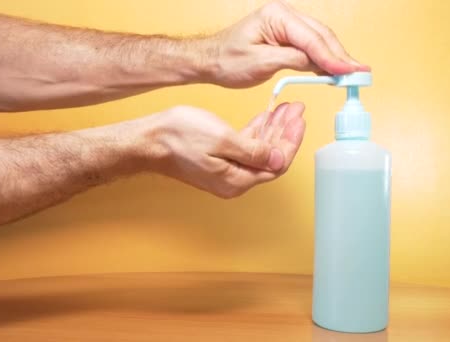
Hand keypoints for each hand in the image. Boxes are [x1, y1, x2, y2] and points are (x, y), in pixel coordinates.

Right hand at [142, 103, 304, 197]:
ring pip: (258, 152)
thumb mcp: (222, 139)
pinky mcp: (217, 162)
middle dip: (285, 132)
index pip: (276, 164)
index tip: (299, 120)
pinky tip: (264, 117)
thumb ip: (253, 151)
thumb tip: (278, 159)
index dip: (291, 141)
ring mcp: (225, 172)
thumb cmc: (179, 138)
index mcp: (237, 180)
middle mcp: (233, 181)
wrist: (150, 140)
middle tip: (295, 109)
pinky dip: (256, 133)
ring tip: (285, 108)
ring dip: (272, 130)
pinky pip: (244, 149)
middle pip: (270, 158)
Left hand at [205, 0, 369, 87]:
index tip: (347, 71)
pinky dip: (323, 58)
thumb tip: (319, 64)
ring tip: (353, 73)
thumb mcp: (260, 63)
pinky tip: (335, 69)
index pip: (311, 38)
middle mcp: (284, 15)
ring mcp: (286, 24)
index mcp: (276, 16)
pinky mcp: (286, 36)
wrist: (210, 61)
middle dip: (340, 55)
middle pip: (321, 35)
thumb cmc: (227, 60)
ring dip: (336, 57)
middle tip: (360, 73)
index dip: (331, 56)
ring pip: (319, 40)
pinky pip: (310, 46)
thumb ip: (292, 60)